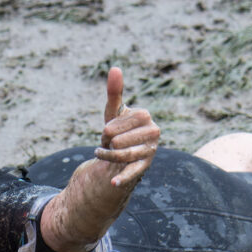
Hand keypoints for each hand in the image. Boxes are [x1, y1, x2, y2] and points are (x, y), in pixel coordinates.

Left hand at [94, 67, 159, 187]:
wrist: (121, 151)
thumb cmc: (118, 127)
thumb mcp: (114, 111)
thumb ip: (114, 92)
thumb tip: (115, 68)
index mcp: (145, 116)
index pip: (121, 124)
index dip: (110, 128)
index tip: (107, 130)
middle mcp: (153, 133)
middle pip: (122, 141)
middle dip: (110, 142)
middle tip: (108, 142)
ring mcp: (150, 151)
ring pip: (125, 155)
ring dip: (108, 156)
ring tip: (99, 153)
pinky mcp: (144, 167)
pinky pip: (133, 173)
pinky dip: (123, 178)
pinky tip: (113, 183)